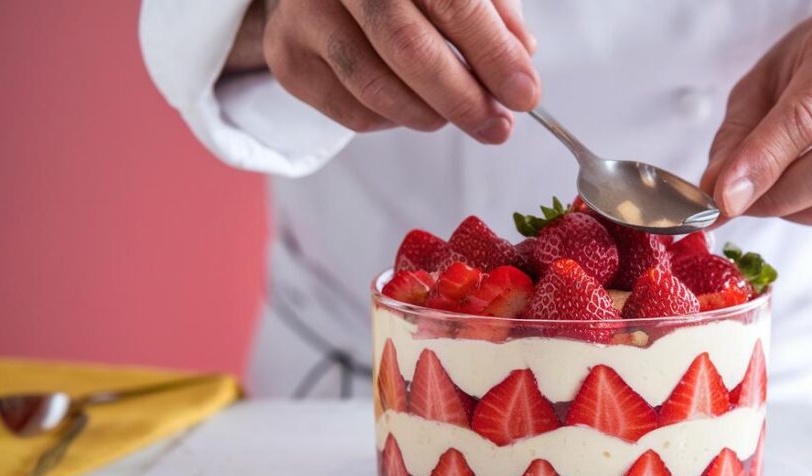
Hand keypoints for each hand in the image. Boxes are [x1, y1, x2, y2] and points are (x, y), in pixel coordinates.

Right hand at [248, 0, 538, 142]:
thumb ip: (493, 12)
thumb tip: (520, 58)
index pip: (452, 1)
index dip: (493, 53)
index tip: (524, 94)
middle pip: (407, 46)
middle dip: (463, 98)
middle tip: (497, 127)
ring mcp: (304, 13)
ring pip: (375, 86)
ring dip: (430, 114)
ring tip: (457, 115)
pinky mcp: (287, 56)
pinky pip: (352, 111)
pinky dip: (394, 119)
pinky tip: (410, 104)